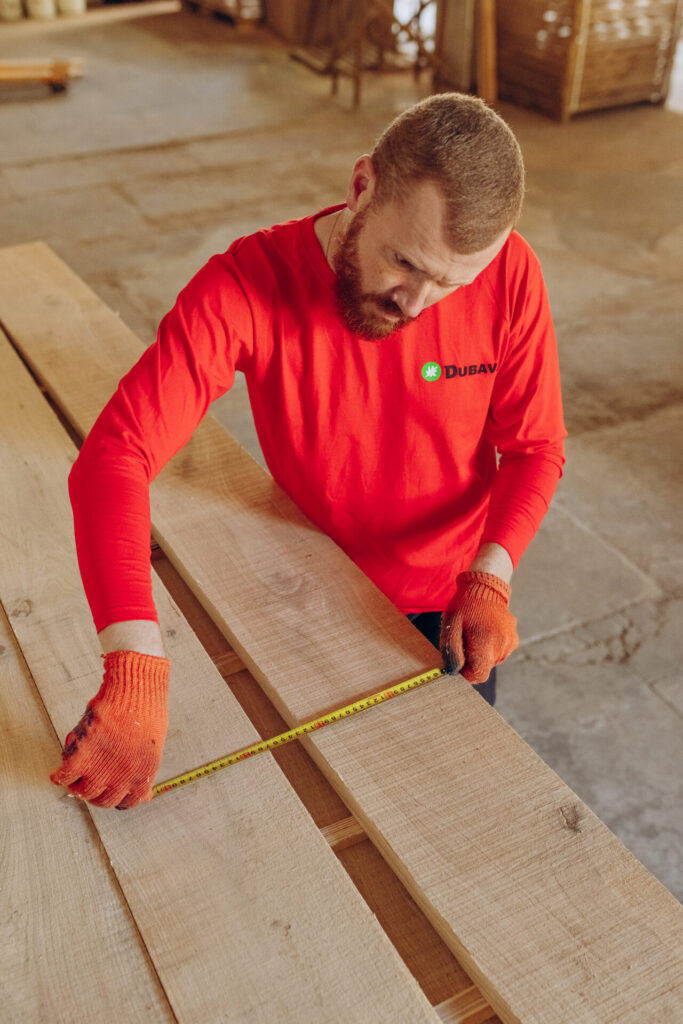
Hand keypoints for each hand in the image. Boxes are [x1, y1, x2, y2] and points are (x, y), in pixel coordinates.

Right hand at [50, 650, 169, 808]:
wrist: (135, 687)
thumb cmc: (145, 710)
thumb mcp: (153, 746)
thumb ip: (143, 769)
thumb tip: (144, 794)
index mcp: (144, 773)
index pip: (128, 802)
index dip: (117, 799)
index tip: (109, 793)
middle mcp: (124, 775)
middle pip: (103, 800)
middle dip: (95, 794)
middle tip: (88, 783)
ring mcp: (103, 767)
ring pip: (83, 791)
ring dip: (77, 785)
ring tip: (75, 776)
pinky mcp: (84, 753)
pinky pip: (65, 776)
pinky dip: (59, 776)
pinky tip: (59, 773)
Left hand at [439, 571, 517, 682]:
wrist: (485, 587)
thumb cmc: (464, 606)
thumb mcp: (450, 625)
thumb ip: (451, 650)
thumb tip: (455, 672)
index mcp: (486, 642)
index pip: (478, 675)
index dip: (466, 672)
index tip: (459, 659)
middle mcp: (502, 645)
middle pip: (484, 668)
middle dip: (472, 660)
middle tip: (465, 640)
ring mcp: (510, 642)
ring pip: (492, 661)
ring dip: (482, 653)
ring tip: (475, 634)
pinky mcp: (514, 640)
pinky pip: (499, 653)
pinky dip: (491, 648)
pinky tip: (485, 632)